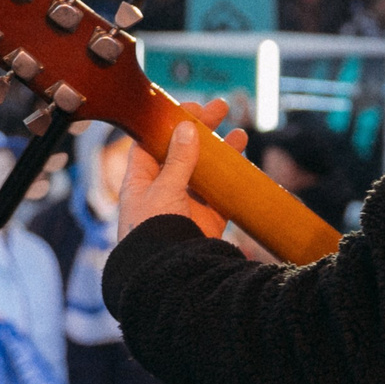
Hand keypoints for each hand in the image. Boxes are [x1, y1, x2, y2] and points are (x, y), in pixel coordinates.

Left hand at [118, 99, 242, 239]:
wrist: (167, 277)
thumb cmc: (153, 233)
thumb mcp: (164, 190)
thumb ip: (178, 160)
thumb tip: (186, 128)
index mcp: (140, 181)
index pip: (153, 142)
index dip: (170, 123)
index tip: (192, 107)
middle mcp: (161, 191)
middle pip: (182, 152)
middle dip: (201, 130)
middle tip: (221, 107)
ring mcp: (184, 206)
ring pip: (204, 173)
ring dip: (221, 153)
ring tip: (240, 134)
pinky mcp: (204, 222)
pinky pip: (220, 196)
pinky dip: (232, 181)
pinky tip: (244, 164)